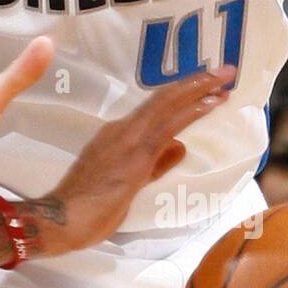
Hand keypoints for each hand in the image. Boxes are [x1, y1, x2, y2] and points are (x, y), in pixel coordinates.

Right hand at [30, 66, 234, 255]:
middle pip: (164, 98)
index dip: (182, 93)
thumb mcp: (128, 183)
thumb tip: (180, 147)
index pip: (155, 107)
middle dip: (196, 82)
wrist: (62, 219)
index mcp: (117, 134)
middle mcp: (122, 129)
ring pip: (169, 104)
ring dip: (199, 88)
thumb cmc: (88, 208)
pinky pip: (169, 125)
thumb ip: (155, 164)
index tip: (206, 83)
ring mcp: (129, 139)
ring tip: (224, 76)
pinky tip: (212, 101)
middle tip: (225, 69)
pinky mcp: (137, 154)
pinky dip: (193, 110)